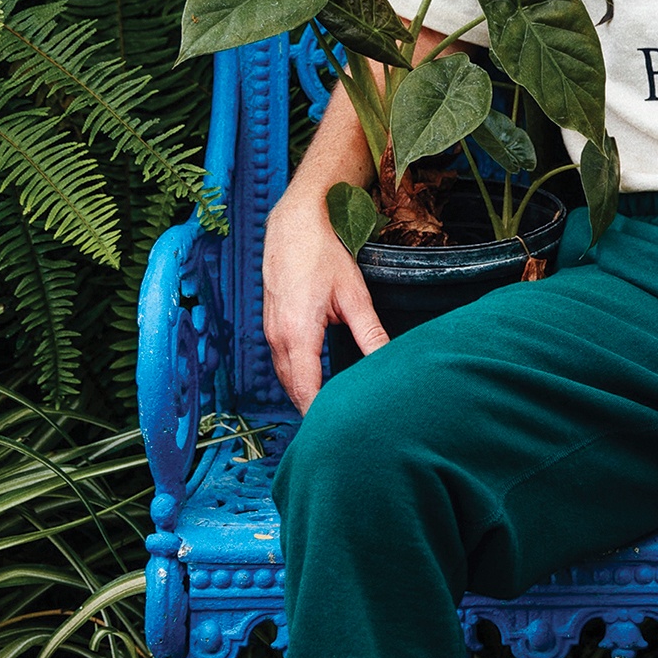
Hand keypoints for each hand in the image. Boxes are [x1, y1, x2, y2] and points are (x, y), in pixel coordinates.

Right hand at [263, 194, 387, 412]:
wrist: (294, 224)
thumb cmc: (322, 253)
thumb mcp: (353, 294)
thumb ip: (370, 332)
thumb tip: (387, 360)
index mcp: (297, 334)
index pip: (306, 391)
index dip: (321, 414)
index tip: (339, 433)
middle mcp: (277, 338)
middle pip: (293, 389)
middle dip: (313, 410)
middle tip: (339, 431)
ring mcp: (270, 332)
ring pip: (286, 377)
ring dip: (303, 395)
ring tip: (328, 415)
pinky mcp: (271, 325)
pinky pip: (282, 362)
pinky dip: (296, 377)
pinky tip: (314, 384)